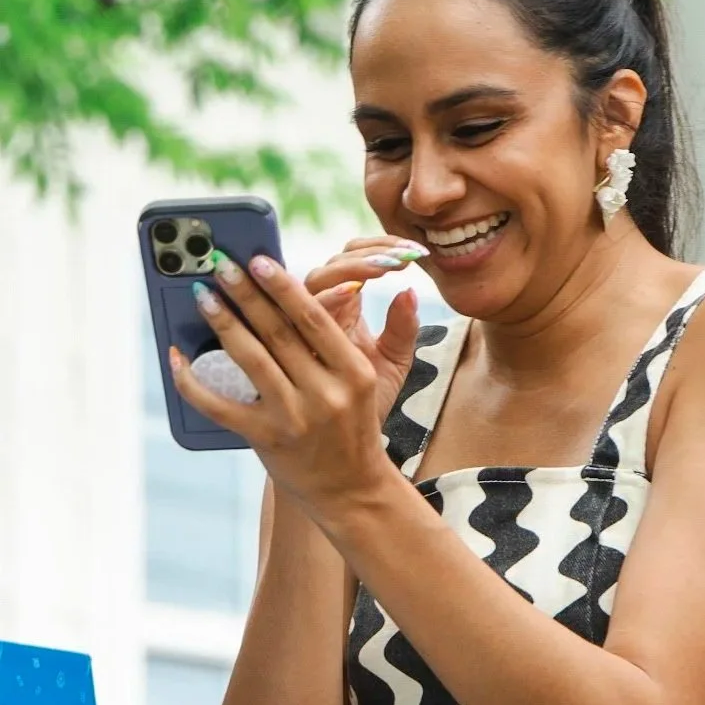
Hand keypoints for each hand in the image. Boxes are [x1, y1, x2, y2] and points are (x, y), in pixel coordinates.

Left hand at [170, 252, 388, 526]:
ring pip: (250, 360)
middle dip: (245, 293)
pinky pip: (219, 405)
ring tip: (201, 295)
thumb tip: (405, 290)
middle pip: (278, 333)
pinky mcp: (264, 439)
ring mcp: (293, 418)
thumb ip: (389, 333)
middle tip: (219, 264)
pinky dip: (193, 380)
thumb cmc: (356, 426)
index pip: (314, 320)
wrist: (350, 489)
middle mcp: (325, 394)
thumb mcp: (380, 380)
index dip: (284, 287)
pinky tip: (177, 356)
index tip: (259, 260)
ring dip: (222, 322)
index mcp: (355, 373)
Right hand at [307, 235, 424, 422]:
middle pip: (333, 265)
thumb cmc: (361, 406)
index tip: (413, 254)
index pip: (352, 262)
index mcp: (341, 308)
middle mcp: (316, 313)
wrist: (339, 454)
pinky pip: (299, 313)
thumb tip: (410, 292)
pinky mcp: (290, 348)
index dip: (378, 250)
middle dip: (369, 254)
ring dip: (353, 267)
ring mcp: (300, 330)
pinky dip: (327, 298)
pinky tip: (354, 292)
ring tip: (388, 267)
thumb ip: (402, 330)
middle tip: (402, 256)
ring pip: (315, 281)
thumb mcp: (392, 366)